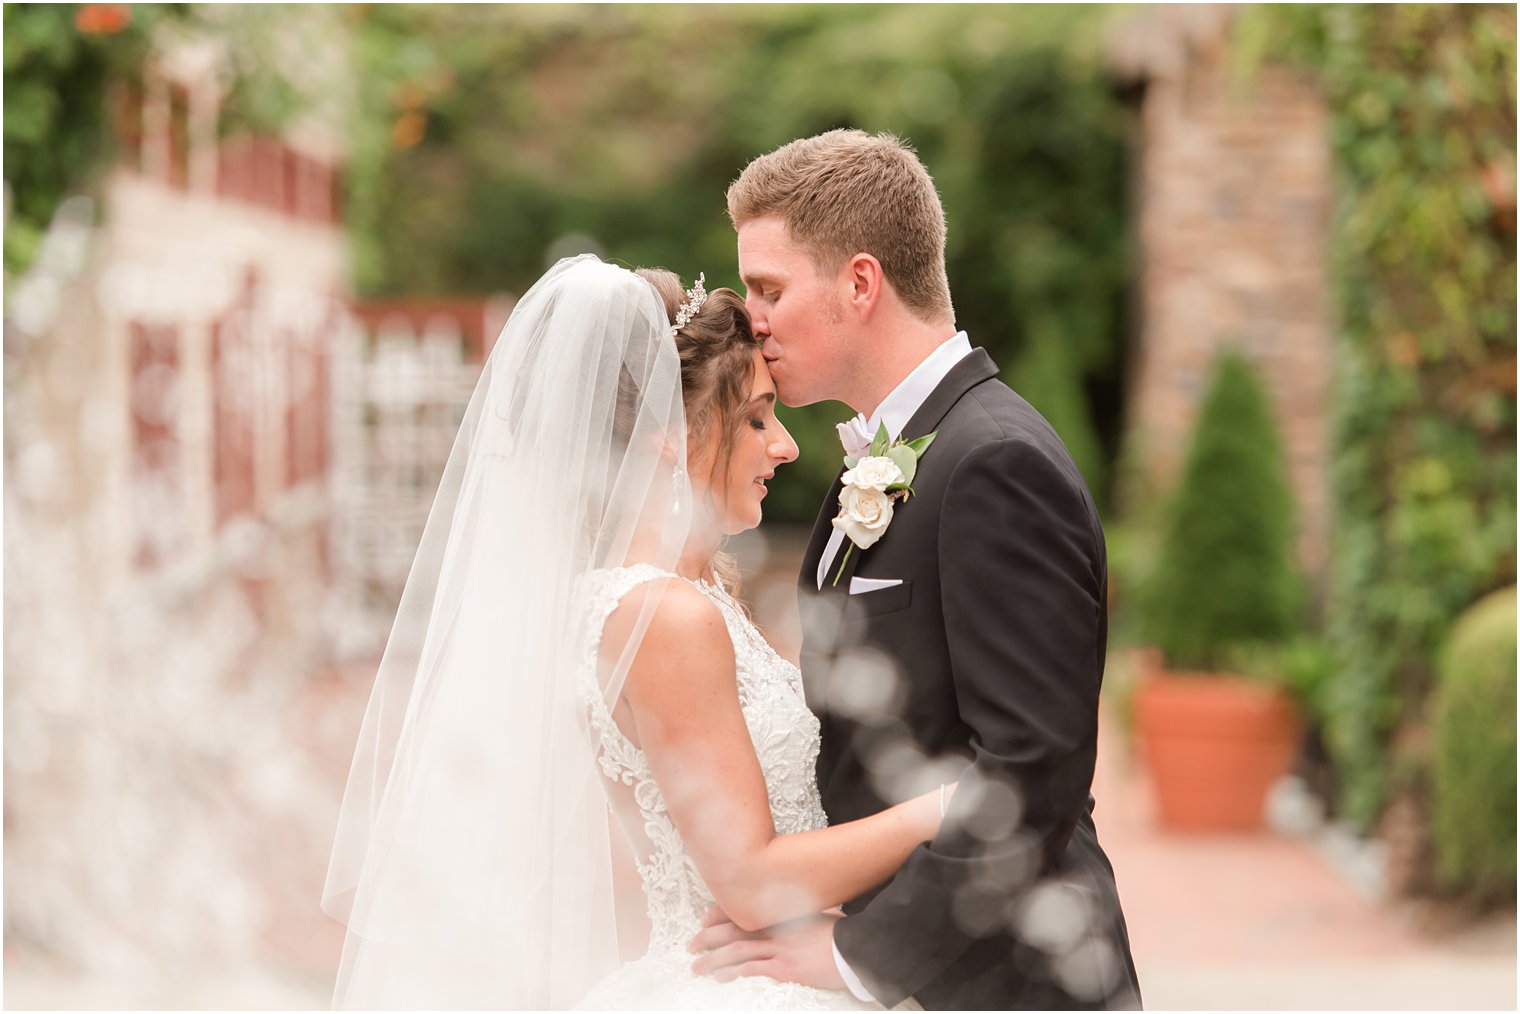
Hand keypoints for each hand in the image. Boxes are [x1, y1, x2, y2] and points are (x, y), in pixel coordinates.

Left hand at [688, 906, 846, 989]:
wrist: (857, 949)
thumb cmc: (842, 935)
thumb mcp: (820, 916)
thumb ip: (802, 915)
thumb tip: (798, 915)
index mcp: (782, 915)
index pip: (745, 911)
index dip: (720, 915)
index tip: (704, 919)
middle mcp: (776, 929)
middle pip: (734, 930)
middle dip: (708, 937)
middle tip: (692, 945)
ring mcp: (779, 948)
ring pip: (736, 950)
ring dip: (713, 959)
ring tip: (697, 967)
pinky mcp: (784, 968)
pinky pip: (751, 969)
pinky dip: (732, 973)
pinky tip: (719, 977)